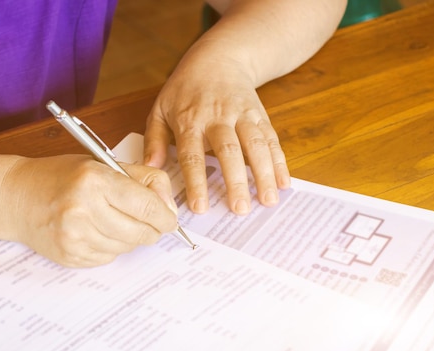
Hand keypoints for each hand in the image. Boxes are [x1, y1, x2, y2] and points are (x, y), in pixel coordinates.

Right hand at [0, 155, 177, 266]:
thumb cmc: (62, 177)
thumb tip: (169, 209)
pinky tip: (95, 231)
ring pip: (127, 248)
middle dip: (151, 229)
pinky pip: (108, 258)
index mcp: (95, 181)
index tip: (169, 220)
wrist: (16, 197)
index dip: (165, 217)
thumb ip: (144, 180)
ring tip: (113, 221)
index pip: (147, 207)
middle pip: (141, 232)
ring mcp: (74, 237)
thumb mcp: (104, 164)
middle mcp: (83, 210)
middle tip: (149, 222)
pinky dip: (110, 247)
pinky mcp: (70, 256)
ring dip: (129, 238)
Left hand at [143, 49, 289, 214]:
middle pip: (228, 151)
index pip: (192, 155)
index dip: (196, 182)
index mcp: (190, 120)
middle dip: (235, 181)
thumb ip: (154, 139)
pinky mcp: (260, 115)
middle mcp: (218, 117)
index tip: (200, 207)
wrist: (218, 58)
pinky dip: (280, 161)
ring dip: (264, 174)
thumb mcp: (160, 109)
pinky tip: (284, 182)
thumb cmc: (184, 90)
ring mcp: (242, 115)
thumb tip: (149, 167)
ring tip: (268, 200)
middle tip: (240, 209)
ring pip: (255, 145)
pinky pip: (271, 139)